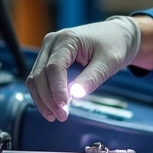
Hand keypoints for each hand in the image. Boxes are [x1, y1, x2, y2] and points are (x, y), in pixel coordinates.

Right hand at [26, 16, 140, 120]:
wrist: (117, 35)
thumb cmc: (114, 45)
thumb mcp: (108, 62)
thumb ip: (91, 78)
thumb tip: (75, 96)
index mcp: (67, 39)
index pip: (54, 67)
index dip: (57, 89)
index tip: (64, 106)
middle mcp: (52, 42)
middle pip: (40, 74)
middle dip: (48, 98)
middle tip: (61, 116)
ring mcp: (48, 50)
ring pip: (35, 78)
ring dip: (43, 99)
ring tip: (55, 116)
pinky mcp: (49, 58)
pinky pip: (40, 79)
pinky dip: (44, 95)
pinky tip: (53, 108)